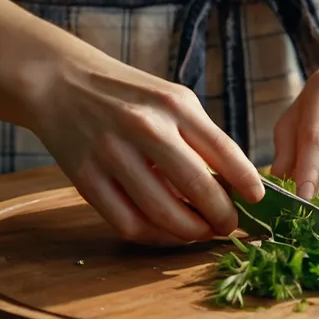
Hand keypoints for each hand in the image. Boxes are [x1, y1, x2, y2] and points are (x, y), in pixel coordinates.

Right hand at [29, 52, 264, 245]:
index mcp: (173, 104)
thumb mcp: (170, 98)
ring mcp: (112, 154)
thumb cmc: (127, 95)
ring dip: (189, 233)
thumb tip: (232, 187)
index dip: (247, 184)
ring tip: (199, 232)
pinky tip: (164, 232)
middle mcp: (144, 127)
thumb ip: (200, 137)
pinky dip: (153, 237)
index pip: (224, 151)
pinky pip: (127, 223)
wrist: (59, 82)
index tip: (259, 203)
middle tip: (230, 226)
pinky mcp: (85, 178)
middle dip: (222, 217)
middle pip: (197, 188)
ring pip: (162, 214)